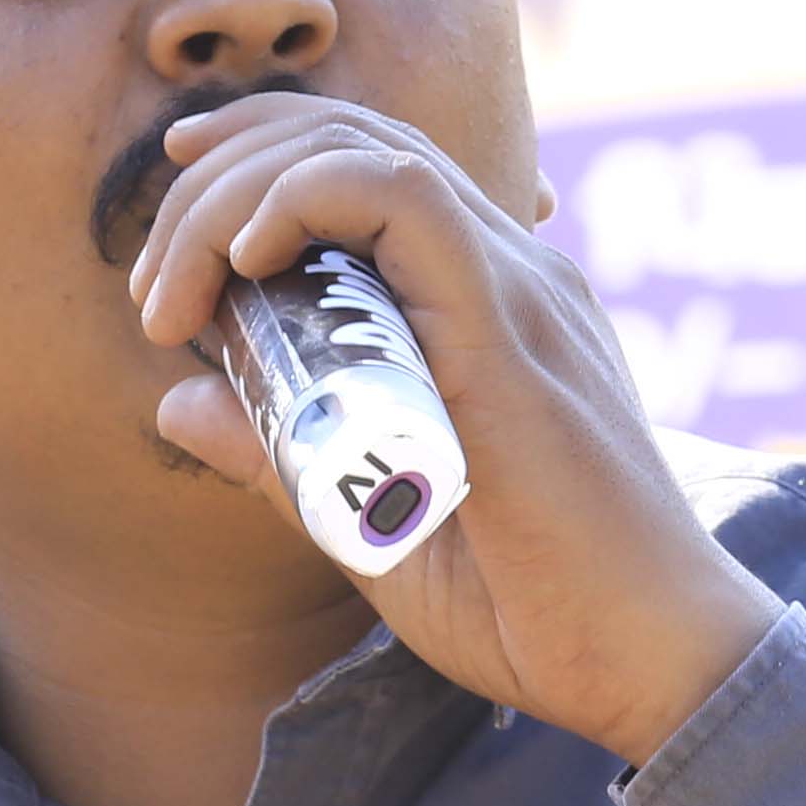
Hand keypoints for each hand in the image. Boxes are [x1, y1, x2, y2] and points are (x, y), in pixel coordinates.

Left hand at [128, 89, 779, 763]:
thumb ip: (285, 456)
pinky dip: (304, 199)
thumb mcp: (371, 522)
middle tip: (154, 291)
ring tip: (178, 293)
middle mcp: (511, 274)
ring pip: (361, 153)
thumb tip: (179, 400)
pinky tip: (245, 262)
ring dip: (240, 197)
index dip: (259, 159)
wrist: (651, 665)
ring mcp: (518, 290)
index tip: (175, 226)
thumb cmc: (533, 613)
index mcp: (490, 306)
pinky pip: (404, 199)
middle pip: (351, 140)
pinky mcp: (511, 329)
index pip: (371, 168)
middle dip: (220, 183)